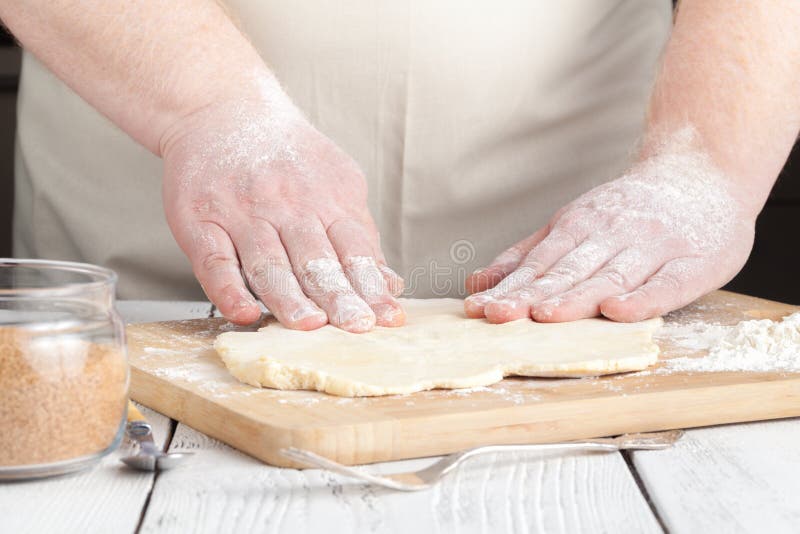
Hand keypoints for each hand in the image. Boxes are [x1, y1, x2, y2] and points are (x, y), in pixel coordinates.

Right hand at [160, 82, 403, 330]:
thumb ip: (360, 235)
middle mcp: (287, 206)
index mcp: (327, 199)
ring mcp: (242, 213)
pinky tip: (243, 311)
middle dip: (338, 297)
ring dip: (289, 297)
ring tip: (308, 324)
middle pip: (316, 260)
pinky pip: (214, 260)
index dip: (371, 287)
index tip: (387, 318)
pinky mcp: (200, 220)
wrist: (223, 107)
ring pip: (268, 263)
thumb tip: (390, 284)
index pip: (354, 250)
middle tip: (355, 327)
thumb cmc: (286, 156)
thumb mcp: (336, 182)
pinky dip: (227, 288)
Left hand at [464, 145, 755, 322]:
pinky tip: (616, 312)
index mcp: (581, 224)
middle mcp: (614, 232)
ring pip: (610, 276)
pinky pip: (666, 285)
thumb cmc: (632, 210)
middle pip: (569, 270)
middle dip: (532, 295)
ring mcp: (654, 245)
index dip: (509, 288)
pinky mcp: (694, 263)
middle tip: (499, 316)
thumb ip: (528, 255)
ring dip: (575, 297)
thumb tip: (477, 284)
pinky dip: (641, 299)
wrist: (705, 173)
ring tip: (545, 316)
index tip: (479, 309)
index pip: (540, 263)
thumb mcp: (574, 222)